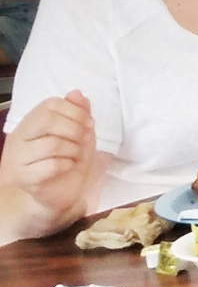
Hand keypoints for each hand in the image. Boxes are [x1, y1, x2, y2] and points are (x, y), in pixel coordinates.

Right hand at [0, 91, 98, 220]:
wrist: (55, 194)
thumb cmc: (66, 161)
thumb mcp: (78, 133)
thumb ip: (78, 113)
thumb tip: (77, 93)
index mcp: (31, 122)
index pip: (51, 104)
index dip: (75, 112)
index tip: (87, 124)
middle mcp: (21, 138)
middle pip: (48, 120)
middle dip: (75, 129)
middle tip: (82, 141)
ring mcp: (20, 159)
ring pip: (52, 144)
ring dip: (74, 150)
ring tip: (76, 156)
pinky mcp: (27, 178)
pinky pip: (51, 165)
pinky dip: (67, 165)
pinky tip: (68, 167)